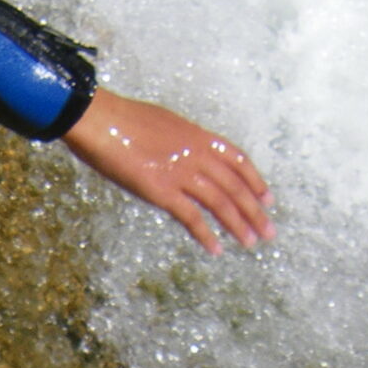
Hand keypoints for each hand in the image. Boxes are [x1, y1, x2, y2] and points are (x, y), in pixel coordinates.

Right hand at [64, 87, 273, 255]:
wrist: (98, 119)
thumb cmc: (121, 118)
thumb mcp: (162, 122)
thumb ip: (180, 140)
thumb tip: (187, 151)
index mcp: (196, 135)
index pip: (237, 160)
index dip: (255, 181)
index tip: (267, 198)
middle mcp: (196, 154)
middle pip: (234, 186)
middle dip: (254, 210)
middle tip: (268, 231)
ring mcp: (181, 173)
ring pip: (220, 203)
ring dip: (238, 225)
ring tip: (251, 243)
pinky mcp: (162, 191)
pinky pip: (191, 217)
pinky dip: (206, 235)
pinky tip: (216, 249)